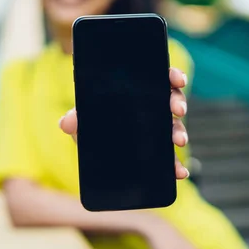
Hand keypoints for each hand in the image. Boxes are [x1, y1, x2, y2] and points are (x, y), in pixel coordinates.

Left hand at [59, 67, 190, 179]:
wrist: (91, 150)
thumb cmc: (90, 124)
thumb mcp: (83, 120)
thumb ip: (75, 119)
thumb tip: (67, 122)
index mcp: (139, 91)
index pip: (160, 77)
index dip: (173, 75)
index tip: (177, 80)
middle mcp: (152, 107)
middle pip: (172, 99)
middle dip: (178, 103)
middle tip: (177, 111)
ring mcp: (157, 129)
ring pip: (175, 126)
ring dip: (180, 132)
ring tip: (179, 142)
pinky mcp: (157, 151)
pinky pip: (171, 156)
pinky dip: (177, 164)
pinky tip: (180, 172)